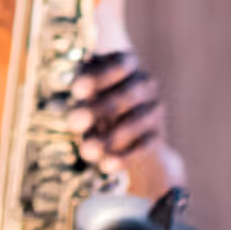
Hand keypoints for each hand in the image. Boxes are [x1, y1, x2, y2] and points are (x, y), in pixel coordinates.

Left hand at [70, 52, 163, 174]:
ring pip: (137, 120)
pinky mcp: (157, 136)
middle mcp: (145, 83)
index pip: (120, 63)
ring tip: (86, 152)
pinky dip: (124, 157)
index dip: (100, 76)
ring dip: (110, 137)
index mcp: (125, 64)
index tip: (78, 89)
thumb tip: (76, 113)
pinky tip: (105, 165)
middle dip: (99, 109)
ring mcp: (155, 110)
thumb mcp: (83, 96)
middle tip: (73, 124)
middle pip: (129, 93)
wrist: (120, 138)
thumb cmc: (92, 105)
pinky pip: (144, 146)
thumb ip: (81, 99)